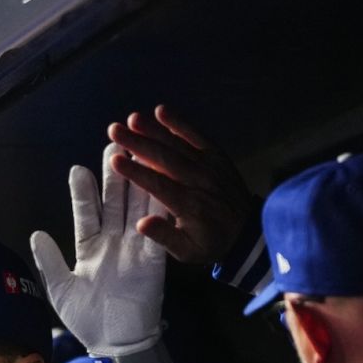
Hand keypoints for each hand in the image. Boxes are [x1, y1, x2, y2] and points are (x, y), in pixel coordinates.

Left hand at [29, 143, 165, 356]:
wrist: (115, 344)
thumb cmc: (86, 319)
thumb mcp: (60, 290)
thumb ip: (48, 261)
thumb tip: (35, 234)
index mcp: (90, 248)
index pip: (86, 214)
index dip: (83, 193)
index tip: (79, 169)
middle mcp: (113, 243)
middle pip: (114, 202)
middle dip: (115, 175)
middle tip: (114, 144)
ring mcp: (134, 248)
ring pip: (136, 209)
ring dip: (138, 184)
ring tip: (137, 156)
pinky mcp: (153, 260)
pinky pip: (157, 231)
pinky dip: (158, 211)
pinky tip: (161, 187)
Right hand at [108, 105, 252, 264]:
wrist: (248, 231)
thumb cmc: (211, 242)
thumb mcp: (187, 251)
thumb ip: (164, 237)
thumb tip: (141, 223)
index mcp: (190, 206)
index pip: (158, 185)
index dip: (136, 172)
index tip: (114, 160)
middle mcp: (199, 182)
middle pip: (165, 158)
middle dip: (138, 143)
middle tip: (114, 130)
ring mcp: (209, 166)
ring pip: (178, 144)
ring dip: (154, 130)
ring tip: (132, 118)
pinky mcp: (215, 156)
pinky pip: (196, 136)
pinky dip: (179, 123)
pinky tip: (161, 111)